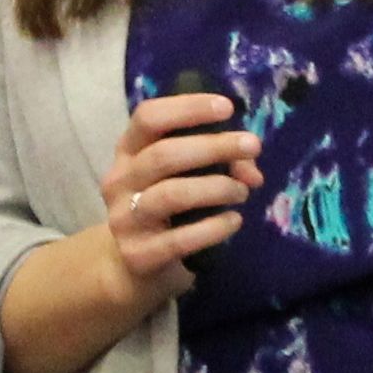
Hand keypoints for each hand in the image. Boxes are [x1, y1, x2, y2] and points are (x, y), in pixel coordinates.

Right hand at [99, 93, 262, 298]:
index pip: (148, 118)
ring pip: (171, 194)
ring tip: (243, 191)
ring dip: (216, 188)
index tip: (227, 107)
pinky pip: (179, 239)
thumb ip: (219, 163)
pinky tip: (234, 221)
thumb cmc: (168, 205)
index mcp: (129, 151)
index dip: (187, 107)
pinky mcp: (138, 254)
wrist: (132, 264)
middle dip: (214, 146)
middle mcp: (120, 181)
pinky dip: (213, 228)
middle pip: (163, 155)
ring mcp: (125, 219)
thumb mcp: (185, 175)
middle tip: (253, 145)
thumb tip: (252, 170)